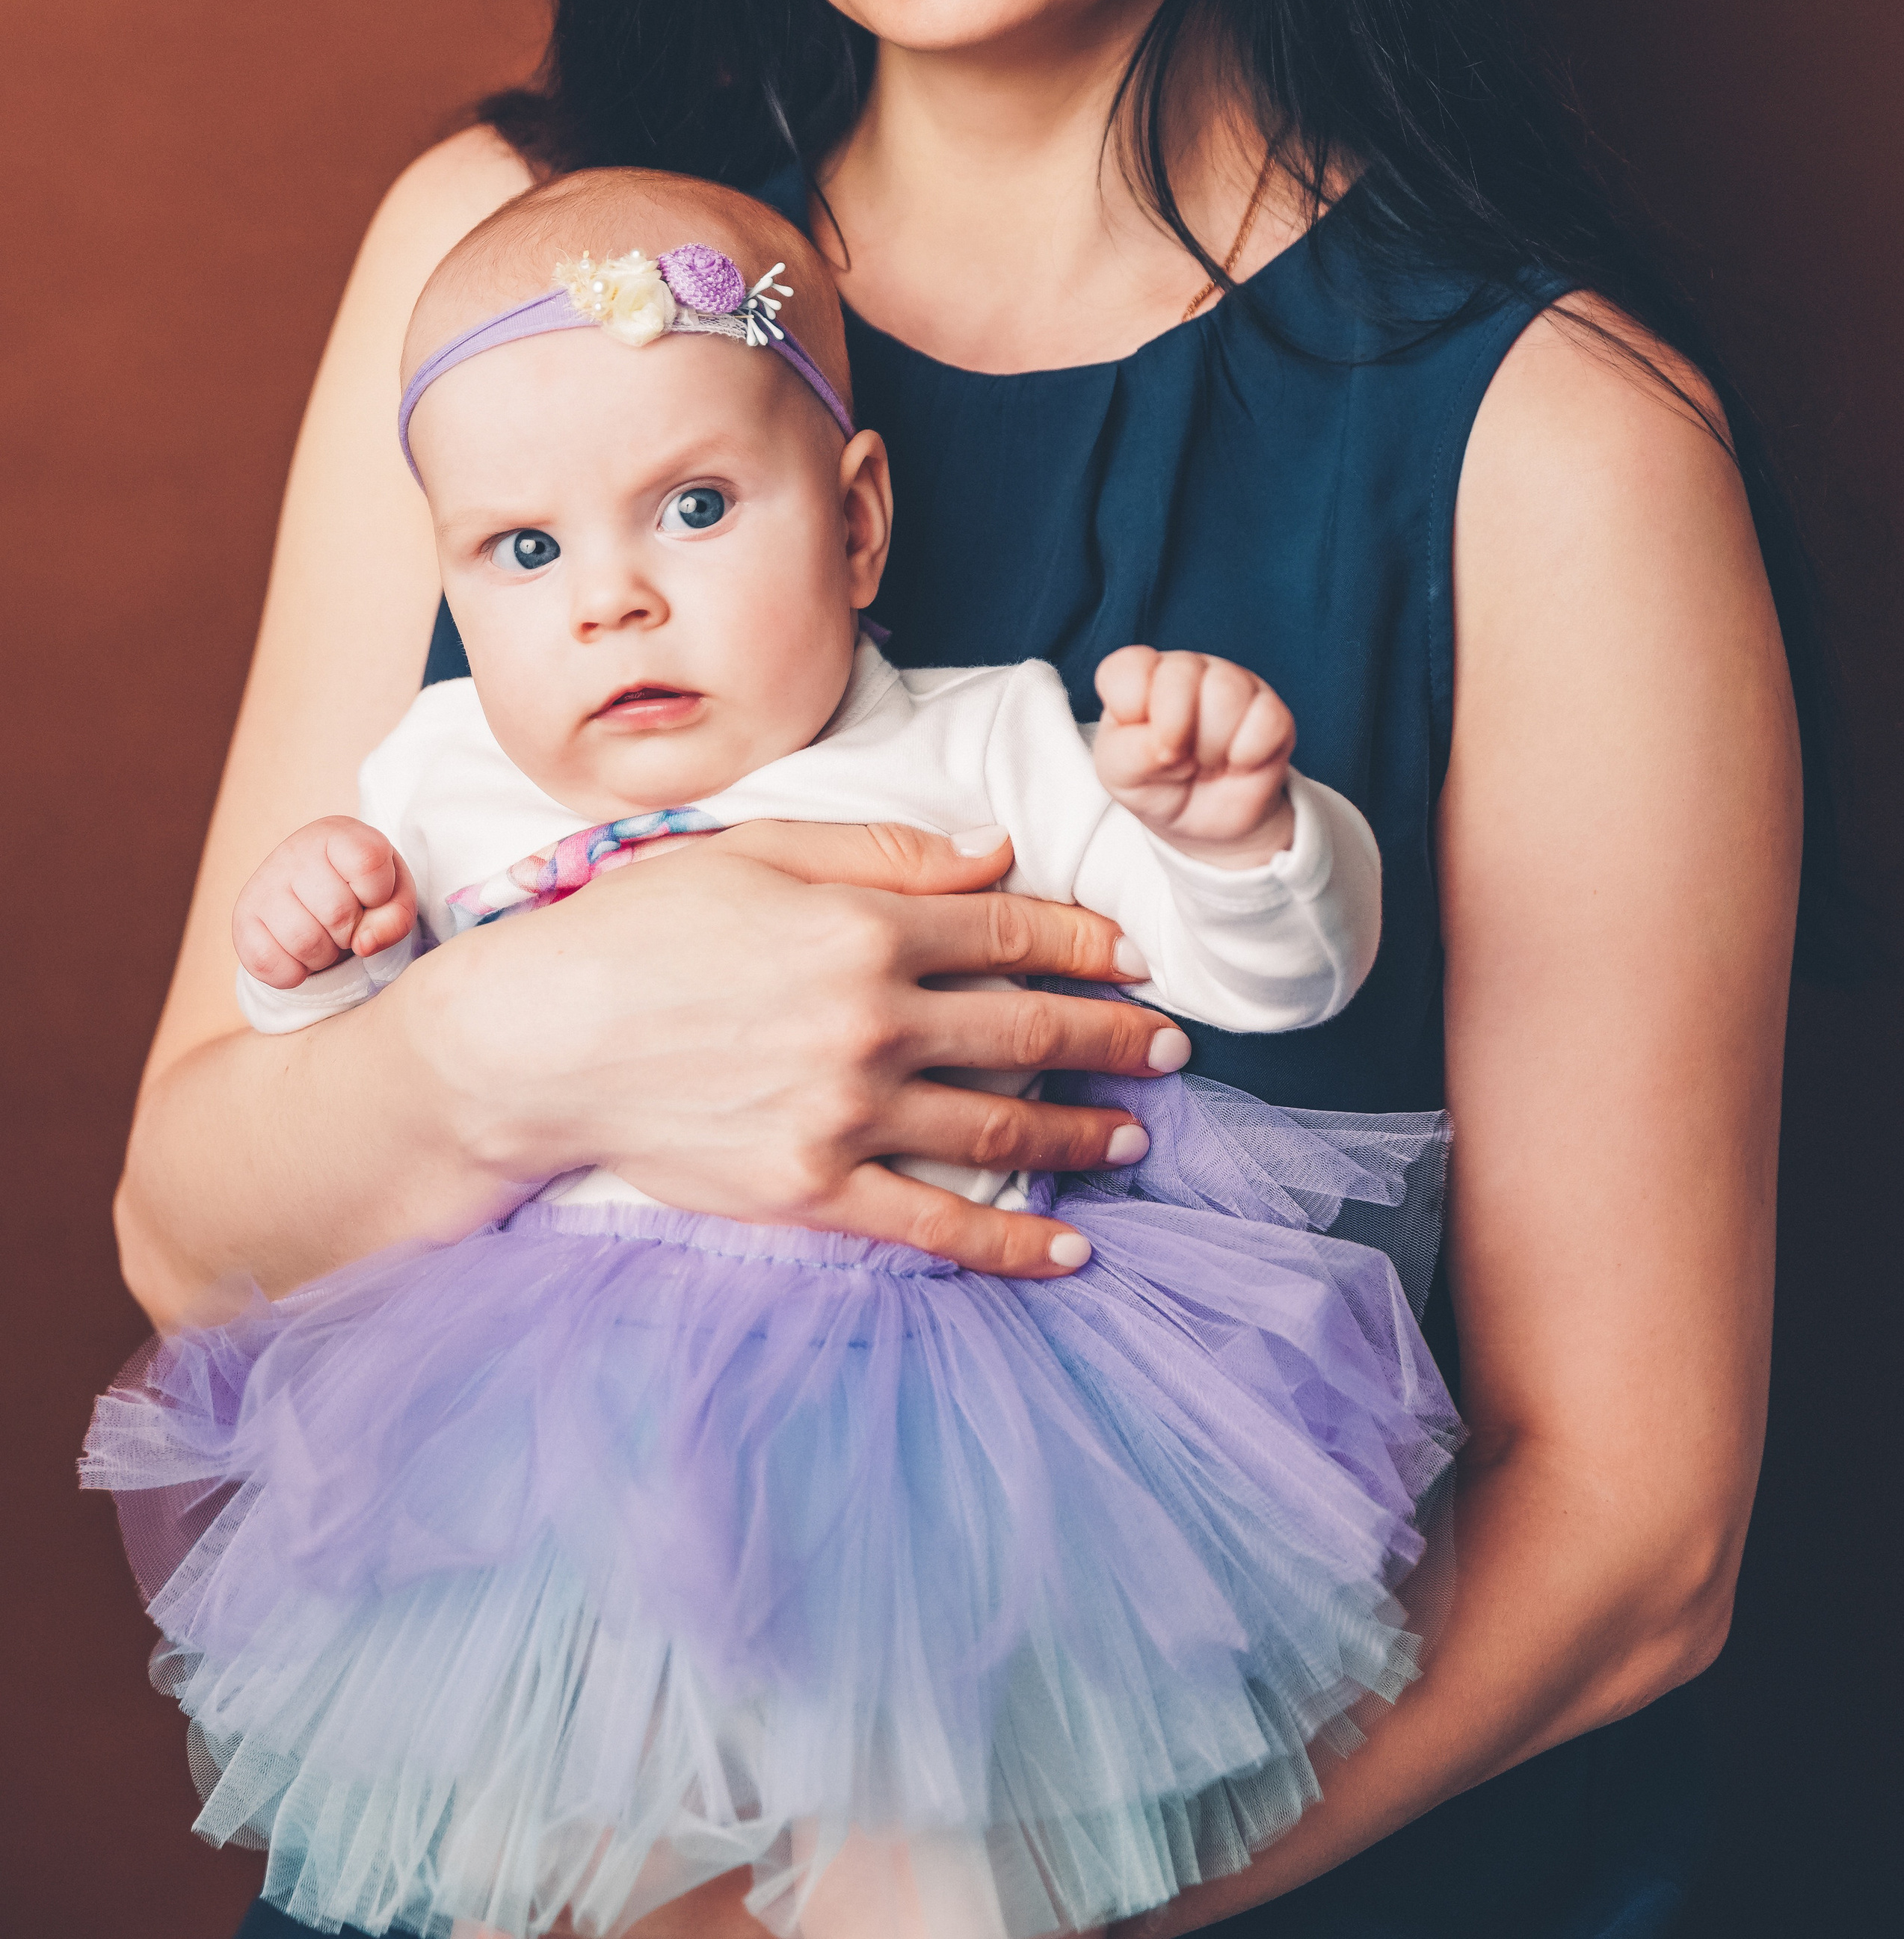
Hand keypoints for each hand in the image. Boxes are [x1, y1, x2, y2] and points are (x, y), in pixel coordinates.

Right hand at [232, 818, 418, 986]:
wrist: (314, 894)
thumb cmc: (361, 889)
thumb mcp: (393, 894)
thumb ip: (396, 917)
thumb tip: (363, 944)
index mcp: (336, 833)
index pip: (368, 861)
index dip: (380, 891)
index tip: (372, 893)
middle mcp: (294, 852)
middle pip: (338, 913)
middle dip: (352, 932)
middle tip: (346, 923)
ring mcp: (263, 884)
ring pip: (304, 943)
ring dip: (325, 956)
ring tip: (325, 937)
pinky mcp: (242, 918)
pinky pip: (267, 963)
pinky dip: (293, 973)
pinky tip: (299, 954)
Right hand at [409, 820, 1190, 1279]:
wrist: (536, 1041)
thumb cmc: (636, 930)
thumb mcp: (757, 851)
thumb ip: (884, 853)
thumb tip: (991, 855)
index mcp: (863, 926)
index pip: (1010, 931)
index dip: (1084, 944)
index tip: (1133, 957)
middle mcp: (871, 1020)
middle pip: (1028, 1028)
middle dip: (1113, 1035)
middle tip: (1170, 1044)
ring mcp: (846, 1113)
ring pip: (1000, 1126)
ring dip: (1083, 1130)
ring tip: (1136, 1134)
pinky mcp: (813, 1189)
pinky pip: (935, 1224)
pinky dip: (1012, 1242)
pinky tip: (1069, 1248)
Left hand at [1092, 644, 1296, 863]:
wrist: (1206, 823)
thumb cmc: (1156, 784)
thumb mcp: (1122, 776)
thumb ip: (1126, 753)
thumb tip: (1161, 742)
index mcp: (1140, 677)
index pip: (1127, 666)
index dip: (1129, 709)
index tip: (1139, 743)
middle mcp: (1185, 670)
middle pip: (1181, 672)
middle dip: (1175, 731)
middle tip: (1177, 758)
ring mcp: (1232, 684)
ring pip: (1226, 692)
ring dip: (1211, 746)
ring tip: (1207, 761)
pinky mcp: (1271, 710)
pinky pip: (1267, 718)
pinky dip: (1247, 754)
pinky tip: (1238, 762)